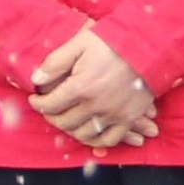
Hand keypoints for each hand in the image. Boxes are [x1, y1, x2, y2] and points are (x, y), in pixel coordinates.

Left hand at [31, 25, 157, 150]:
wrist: (149, 47)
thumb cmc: (112, 42)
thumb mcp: (80, 43)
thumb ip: (55, 62)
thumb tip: (36, 79)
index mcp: (80, 87)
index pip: (50, 105)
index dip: (38, 104)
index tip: (35, 99)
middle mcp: (95, 106)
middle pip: (64, 122)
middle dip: (51, 117)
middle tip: (48, 109)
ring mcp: (113, 115)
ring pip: (83, 134)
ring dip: (69, 130)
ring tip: (65, 120)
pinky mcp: (128, 118)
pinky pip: (108, 140)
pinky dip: (95, 142)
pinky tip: (87, 134)